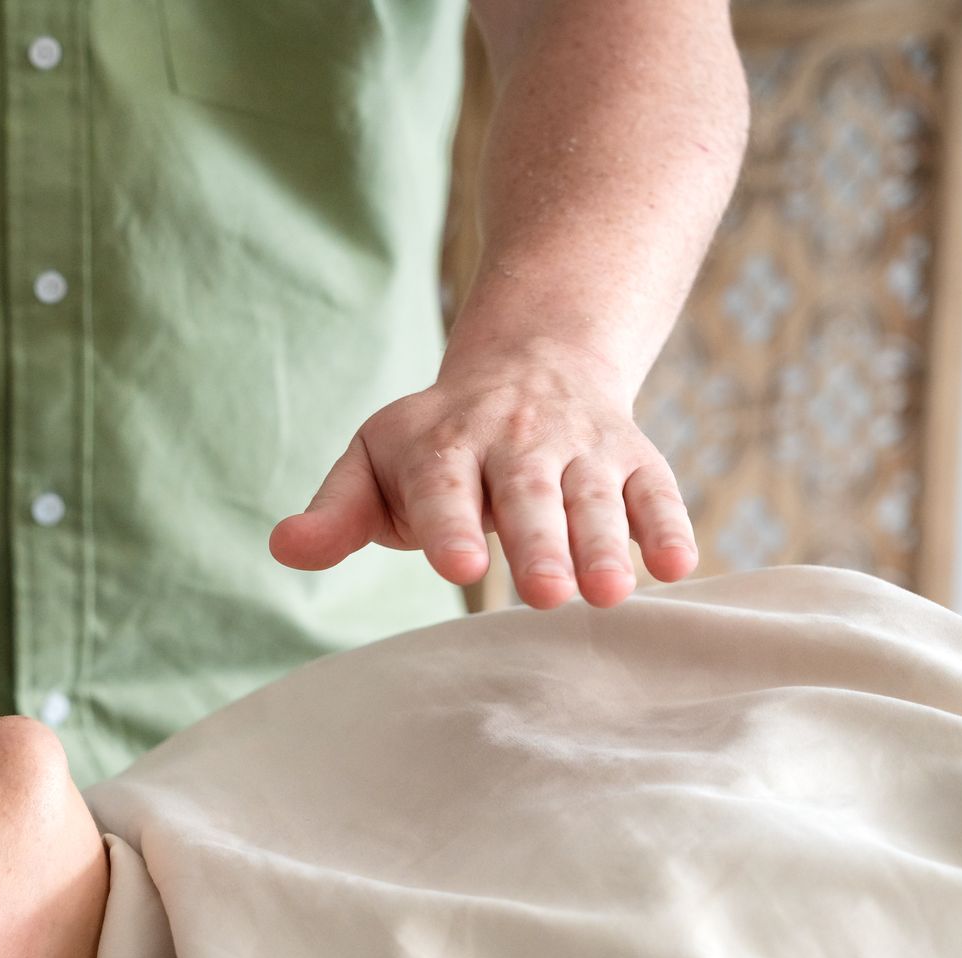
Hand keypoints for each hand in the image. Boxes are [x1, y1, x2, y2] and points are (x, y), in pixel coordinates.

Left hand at [269, 346, 697, 608]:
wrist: (531, 359)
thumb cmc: (435, 440)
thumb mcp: (374, 461)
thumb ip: (336, 513)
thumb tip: (284, 549)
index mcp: (443, 444)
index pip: (443, 487)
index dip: (450, 525)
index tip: (458, 566)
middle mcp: (517, 441)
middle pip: (527, 495)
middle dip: (538, 542)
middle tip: (545, 595)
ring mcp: (580, 449)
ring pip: (595, 497)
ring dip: (604, 544)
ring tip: (607, 594)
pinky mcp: (633, 458)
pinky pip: (656, 490)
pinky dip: (668, 525)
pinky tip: (677, 567)